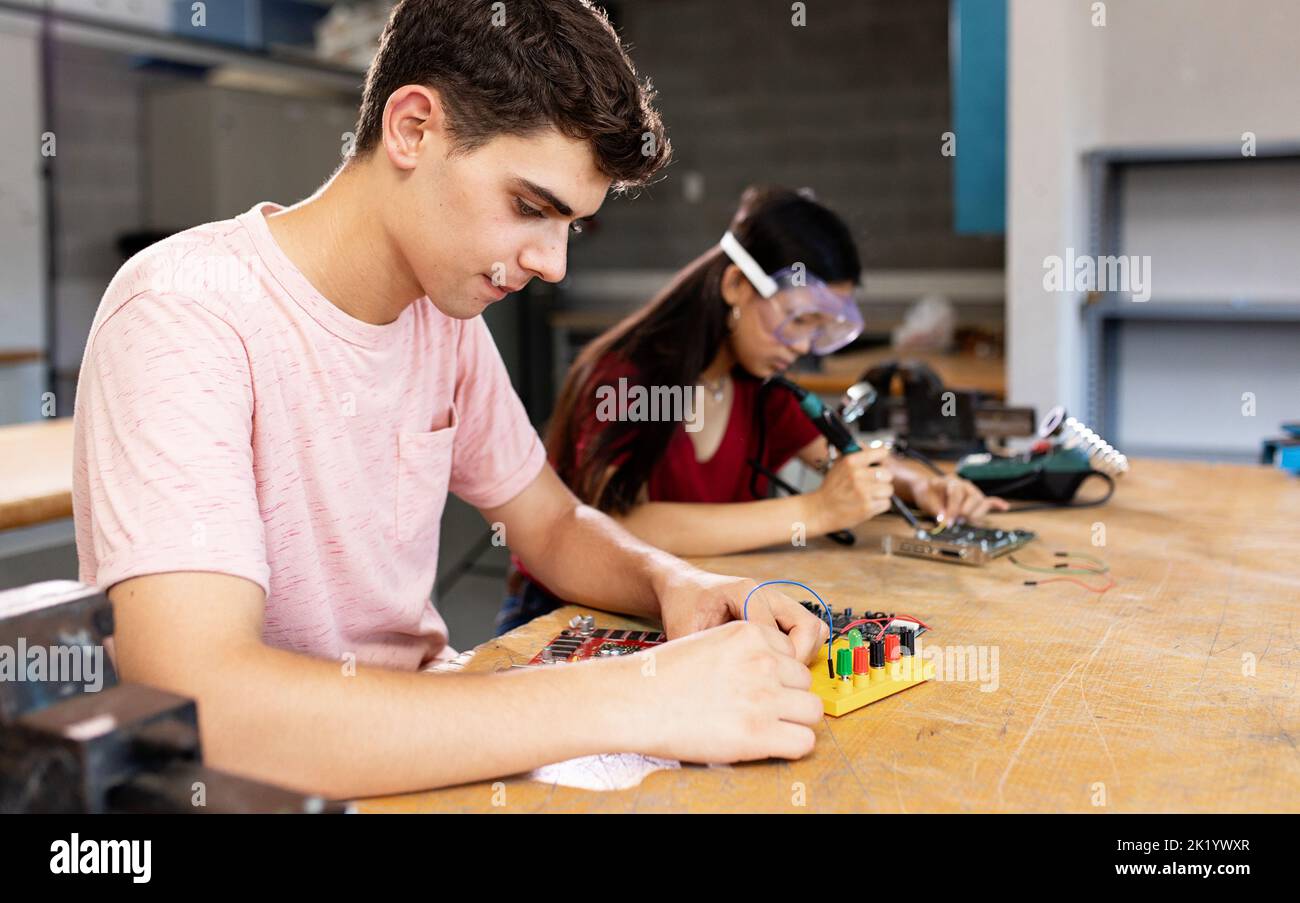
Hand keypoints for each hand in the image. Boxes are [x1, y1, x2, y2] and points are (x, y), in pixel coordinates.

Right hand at [623, 619, 823, 763]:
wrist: (634, 700)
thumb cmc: (661, 675)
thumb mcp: (707, 642)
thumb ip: (741, 652)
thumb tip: (766, 675)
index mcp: (749, 634)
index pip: (792, 653)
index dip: (778, 674)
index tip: (763, 687)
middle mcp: (762, 661)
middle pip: (805, 681)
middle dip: (788, 696)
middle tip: (762, 710)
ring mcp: (764, 697)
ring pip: (812, 710)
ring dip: (794, 720)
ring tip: (767, 727)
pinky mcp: (759, 733)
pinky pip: (804, 741)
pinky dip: (792, 745)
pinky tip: (771, 745)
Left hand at [654, 569, 828, 663]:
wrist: (684, 587)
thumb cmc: (683, 605)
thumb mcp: (684, 628)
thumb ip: (701, 653)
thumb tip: (715, 687)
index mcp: (744, 591)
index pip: (774, 631)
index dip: (771, 660)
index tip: (757, 680)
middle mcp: (766, 593)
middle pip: (808, 625)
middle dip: (799, 657)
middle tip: (777, 678)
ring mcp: (777, 601)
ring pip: (813, 627)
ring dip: (805, 653)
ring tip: (778, 672)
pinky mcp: (780, 611)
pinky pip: (806, 630)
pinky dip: (801, 648)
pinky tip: (777, 663)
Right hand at [809, 446, 893, 532]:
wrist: (821, 510)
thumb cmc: (830, 489)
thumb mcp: (838, 465)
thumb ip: (854, 454)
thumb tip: (867, 446)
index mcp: (851, 461)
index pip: (881, 453)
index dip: (881, 459)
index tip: (880, 463)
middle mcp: (858, 475)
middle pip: (888, 473)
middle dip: (882, 479)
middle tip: (872, 483)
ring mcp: (863, 492)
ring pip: (889, 489)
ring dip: (881, 493)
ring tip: (869, 495)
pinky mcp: (867, 507)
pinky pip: (886, 503)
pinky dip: (880, 505)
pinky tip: (868, 503)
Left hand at [911, 474, 1008, 524]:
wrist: (927, 490)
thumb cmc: (928, 494)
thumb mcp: (926, 500)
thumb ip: (936, 510)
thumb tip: (945, 520)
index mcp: (950, 482)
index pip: (957, 493)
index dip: (953, 508)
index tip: (949, 521)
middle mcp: (964, 485)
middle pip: (973, 497)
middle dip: (965, 512)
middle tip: (956, 521)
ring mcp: (972, 492)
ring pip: (981, 502)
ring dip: (974, 514)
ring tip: (963, 520)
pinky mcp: (976, 500)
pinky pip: (989, 500)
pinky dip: (997, 504)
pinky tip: (1004, 506)